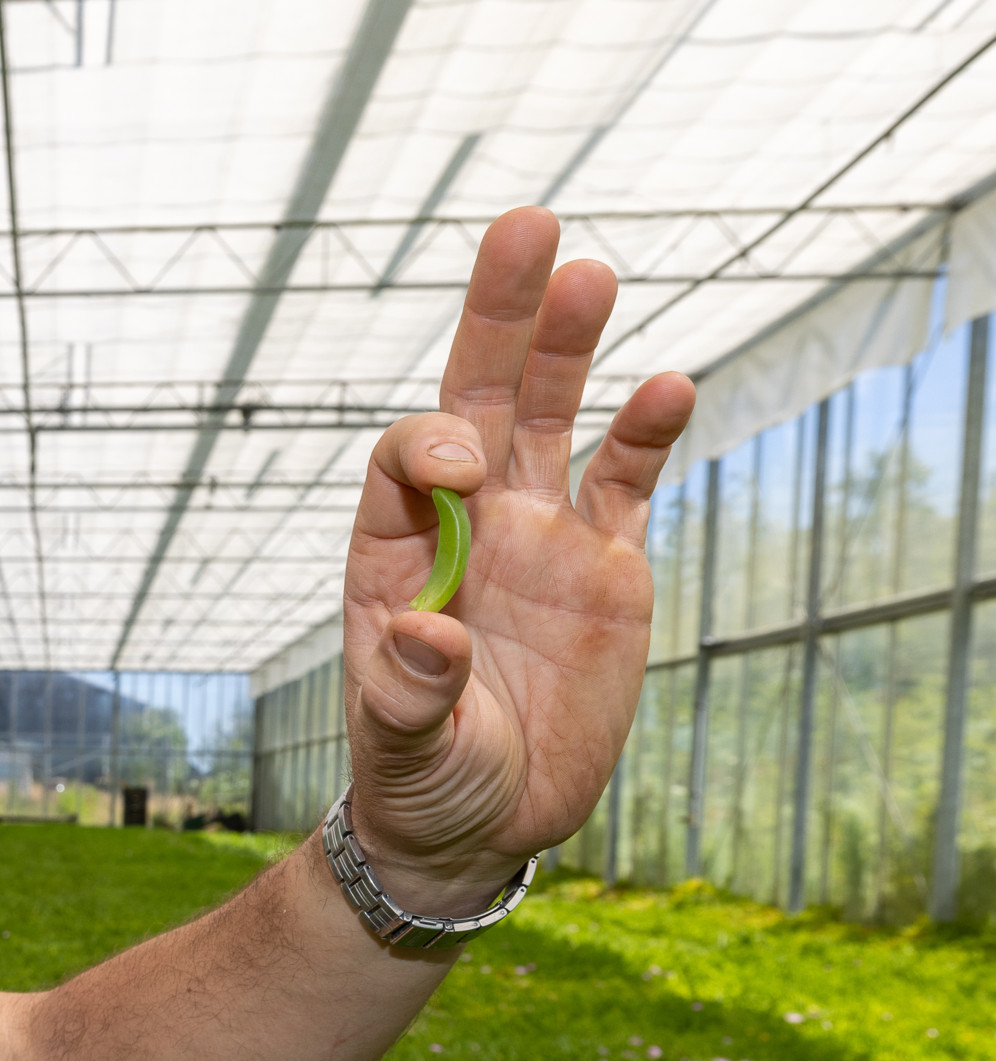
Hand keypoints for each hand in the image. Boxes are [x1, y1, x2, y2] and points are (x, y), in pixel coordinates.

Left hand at [342, 206, 695, 913]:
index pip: (404, 461)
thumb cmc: (421, 781)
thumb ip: (410, 694)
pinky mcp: (606, 567)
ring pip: (554, 419)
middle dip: (498, 319)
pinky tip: (671, 386)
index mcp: (398, 555)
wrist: (480, 824)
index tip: (464, 465)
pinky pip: (626, 484)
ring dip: (569, 347)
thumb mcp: (404, 750)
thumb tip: (427, 635)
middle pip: (479, 399)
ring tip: (591, 272)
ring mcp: (539, 538)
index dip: (429, 443)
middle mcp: (467, 527)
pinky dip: (647, 436)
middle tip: (526, 228)